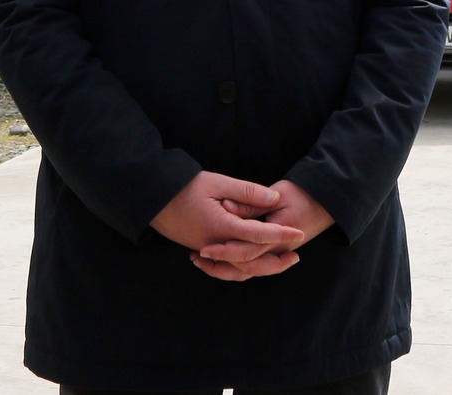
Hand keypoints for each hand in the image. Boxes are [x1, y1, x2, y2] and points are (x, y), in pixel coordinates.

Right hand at [150, 171, 302, 259]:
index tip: (299, 232)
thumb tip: (274, 198)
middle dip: (276, 260)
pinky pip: (224, 267)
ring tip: (280, 261)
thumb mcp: (217, 182)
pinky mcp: (200, 250)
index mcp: (221, 226)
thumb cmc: (184, 186)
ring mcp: (206, 250)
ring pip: (237, 269)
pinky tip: (253, 261)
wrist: (153, 198)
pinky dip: (240, 268)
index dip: (281, 234)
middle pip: (250, 261)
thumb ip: (247, 191)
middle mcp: (214, 244)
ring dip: (260, 268)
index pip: (257, 234)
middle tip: (296, 254)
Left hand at [197, 179, 334, 277]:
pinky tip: (220, 260)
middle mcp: (277, 252)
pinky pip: (253, 268)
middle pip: (245, 268)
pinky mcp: (275, 254)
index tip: (203, 248)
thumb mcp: (277, 194)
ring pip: (248, 272)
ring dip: (225, 270)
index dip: (223, 251)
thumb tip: (226, 207)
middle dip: (219, 265)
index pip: (246, 250)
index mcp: (277, 238)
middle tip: (196, 257)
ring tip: (202, 261)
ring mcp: (277, 255)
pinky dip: (235, 267)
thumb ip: (251, 204)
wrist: (326, 202)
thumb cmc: (303, 194)